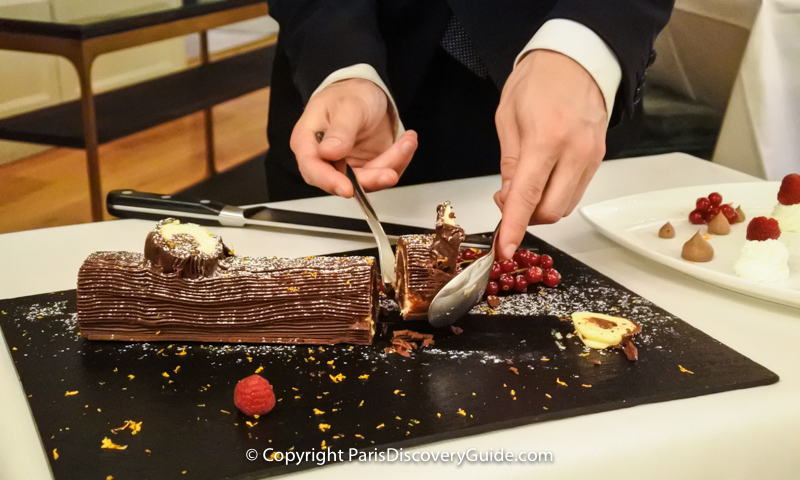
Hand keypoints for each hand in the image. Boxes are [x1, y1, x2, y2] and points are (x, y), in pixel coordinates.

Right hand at [289, 78, 417, 196]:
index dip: (328, 181)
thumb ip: (340, 130)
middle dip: (369, 179)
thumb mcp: (348, 106)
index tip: (347, 188)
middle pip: (341, 181)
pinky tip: (407, 143)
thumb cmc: (349, 94)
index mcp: (308, 141)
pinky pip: (382, 173)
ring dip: (390, 165)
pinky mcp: (365, 169)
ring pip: (367, 180)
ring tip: (407, 142)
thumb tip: (328, 152)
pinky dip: (398, 161)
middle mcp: (324, 159)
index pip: (312, 167)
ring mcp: (346, 167)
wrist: (367, 93)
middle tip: (390, 173)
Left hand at [494, 50, 606, 259]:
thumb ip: (509, 164)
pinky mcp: (599, 158)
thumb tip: (508, 200)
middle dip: (527, 217)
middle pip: (551, 210)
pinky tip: (543, 181)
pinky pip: (576, 192)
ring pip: (566, 206)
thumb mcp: (508, 118)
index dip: (514, 228)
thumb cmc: (537, 80)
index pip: (527, 196)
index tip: (504, 250)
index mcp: (547, 139)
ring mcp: (592, 157)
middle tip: (507, 201)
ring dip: (541, 208)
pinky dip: (556, 195)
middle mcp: (575, 151)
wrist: (576, 59)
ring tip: (524, 187)